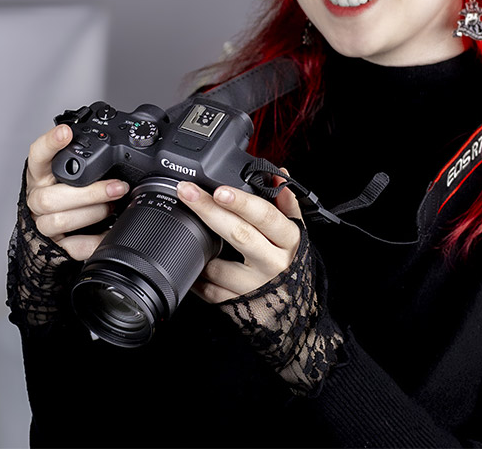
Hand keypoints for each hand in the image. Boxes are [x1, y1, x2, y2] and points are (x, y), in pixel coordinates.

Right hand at [24, 124, 128, 259]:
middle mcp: (37, 198)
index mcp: (41, 175)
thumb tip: (121, 149)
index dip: (49, 143)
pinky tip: (108, 233)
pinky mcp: (54, 246)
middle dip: (89, 193)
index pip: (37, 155)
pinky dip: (94, 241)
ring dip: (92, 213)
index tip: (65, 132)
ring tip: (112, 208)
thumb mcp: (74, 173)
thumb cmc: (69, 193)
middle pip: (49, 197)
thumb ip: (87, 161)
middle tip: (118, 188)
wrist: (57, 229)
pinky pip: (73, 247)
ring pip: (59, 221)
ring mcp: (42, 223)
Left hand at [177, 177, 301, 302]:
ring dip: (200, 247)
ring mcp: (254, 286)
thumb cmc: (291, 262)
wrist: (293, 307)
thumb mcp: (295, 231)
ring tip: (185, 227)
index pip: (265, 216)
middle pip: (238, 234)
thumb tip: (279, 173)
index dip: (242, 202)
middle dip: (209, 210)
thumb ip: (286, 202)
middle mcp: (273, 263)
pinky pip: (209, 290)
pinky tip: (192, 261)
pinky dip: (197, 275)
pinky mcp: (237, 304)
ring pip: (219, 266)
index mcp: (288, 240)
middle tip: (187, 192)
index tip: (220, 190)